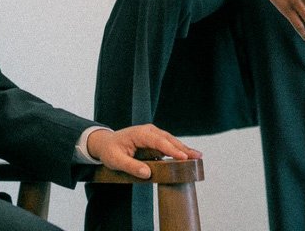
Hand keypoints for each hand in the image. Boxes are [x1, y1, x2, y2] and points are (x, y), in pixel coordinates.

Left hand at [85, 124, 201, 179]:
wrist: (106, 144)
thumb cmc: (110, 151)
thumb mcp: (116, 160)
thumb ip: (131, 167)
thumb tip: (147, 173)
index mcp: (139, 133)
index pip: (158, 141)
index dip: (172, 150)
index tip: (183, 157)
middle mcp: (148, 131)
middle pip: (169, 139)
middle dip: (183, 148)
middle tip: (197, 157)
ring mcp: (153, 135)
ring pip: (171, 142)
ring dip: (184, 149)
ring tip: (198, 157)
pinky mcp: (155, 142)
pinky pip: (168, 146)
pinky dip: (178, 151)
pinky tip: (188, 158)